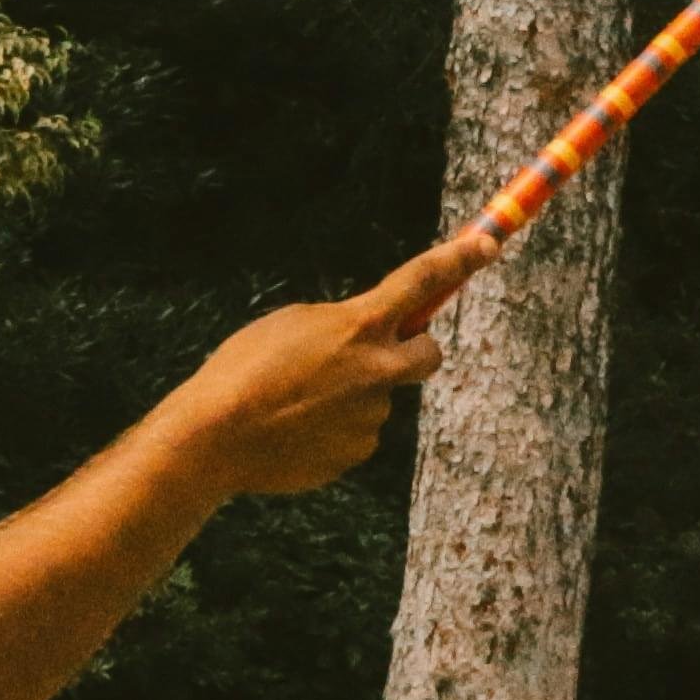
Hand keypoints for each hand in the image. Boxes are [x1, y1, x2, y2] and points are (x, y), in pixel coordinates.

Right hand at [164, 233, 489, 497]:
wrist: (213, 439)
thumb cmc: (243, 369)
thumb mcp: (293, 324)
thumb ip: (342, 326)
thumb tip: (365, 340)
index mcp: (361, 325)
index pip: (423, 280)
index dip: (459, 259)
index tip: (487, 246)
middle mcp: (378, 370)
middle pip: (428, 355)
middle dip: (413, 351)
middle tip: (378, 354)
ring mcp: (370, 416)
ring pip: (377, 399)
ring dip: (351, 397)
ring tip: (295, 403)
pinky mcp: (354, 453)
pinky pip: (353, 435)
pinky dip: (332, 431)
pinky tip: (293, 432)